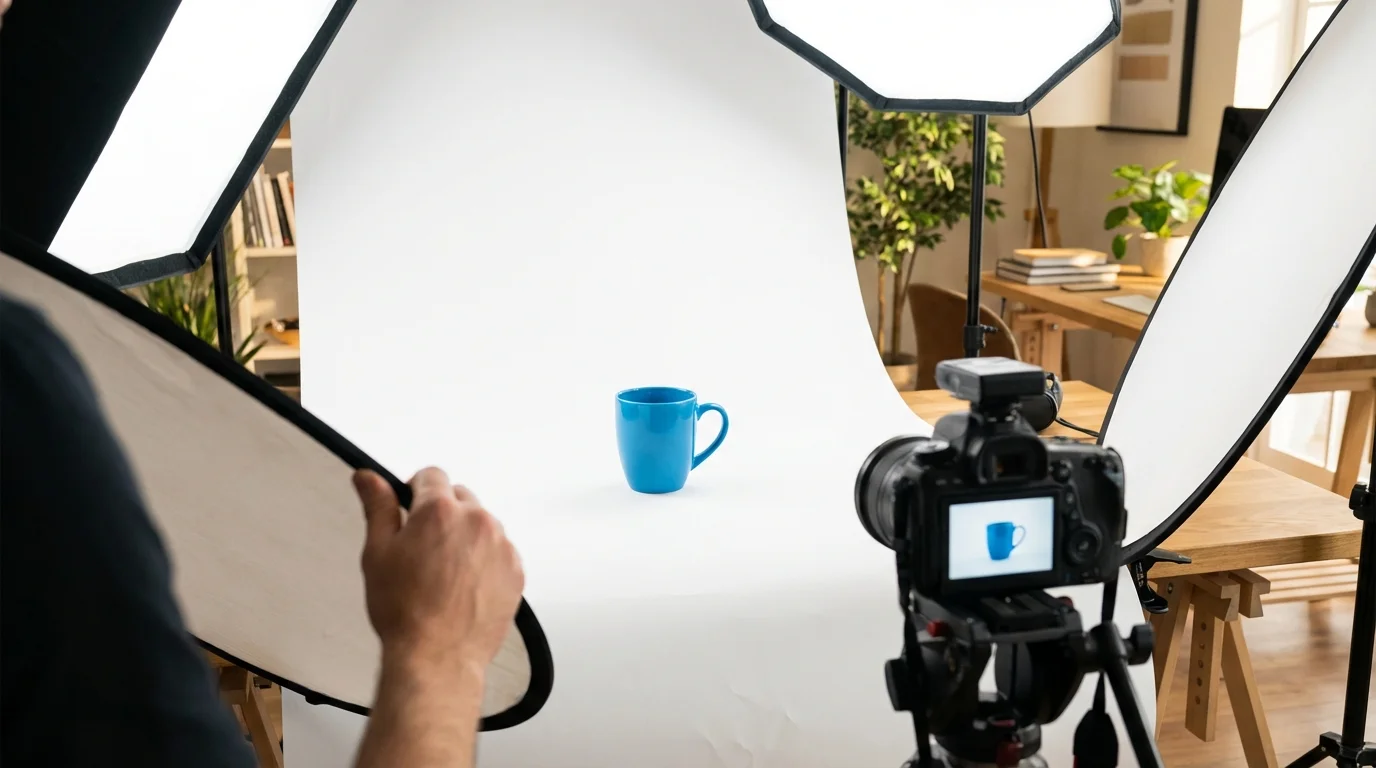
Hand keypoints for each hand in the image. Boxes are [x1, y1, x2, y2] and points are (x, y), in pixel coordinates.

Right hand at [353, 467, 524, 679]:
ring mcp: (501, 544)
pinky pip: (500, 549)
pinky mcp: (516, 569)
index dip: (415, 490)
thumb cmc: (404, 611)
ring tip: (444, 572)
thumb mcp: (378, 553)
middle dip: (441, 513)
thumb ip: (377, 507)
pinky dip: (484, 558)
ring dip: (465, 535)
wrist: (437, 658)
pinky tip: (464, 584)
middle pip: (459, 496)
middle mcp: (477, 520)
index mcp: (440, 510)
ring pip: (482, 523)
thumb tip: (368, 476)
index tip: (410, 510)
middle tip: (423, 548)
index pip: (431, 475)